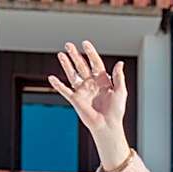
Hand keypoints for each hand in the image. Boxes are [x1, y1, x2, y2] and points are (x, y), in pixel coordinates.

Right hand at [48, 41, 129, 168]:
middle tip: (68, 45)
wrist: (108, 126)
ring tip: (61, 54)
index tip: (85, 44)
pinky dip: (58, 85)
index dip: (90, 53)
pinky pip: (65, 91)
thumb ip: (119, 77)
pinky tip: (51, 78)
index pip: (95, 63)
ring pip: (72, 75)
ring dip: (66, 65)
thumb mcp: (121, 92)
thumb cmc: (116, 112)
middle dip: (75, 55)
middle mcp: (91, 84)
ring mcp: (83, 91)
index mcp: (102, 81)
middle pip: (82, 66)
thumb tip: (119, 63)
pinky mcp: (76, 100)